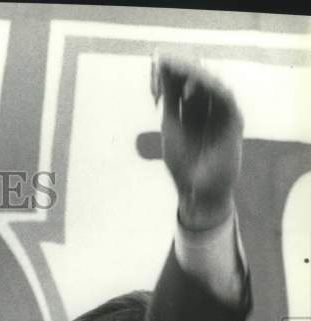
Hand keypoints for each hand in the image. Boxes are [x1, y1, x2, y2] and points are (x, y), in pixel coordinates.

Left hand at [152, 54, 242, 230]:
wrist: (198, 190)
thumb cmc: (182, 162)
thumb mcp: (172, 126)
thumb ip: (170, 101)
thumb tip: (162, 73)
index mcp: (191, 111)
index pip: (183, 84)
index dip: (171, 73)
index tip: (156, 64)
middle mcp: (207, 109)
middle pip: (198, 80)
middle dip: (182, 70)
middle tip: (167, 61)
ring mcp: (222, 114)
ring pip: (213, 86)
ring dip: (197, 76)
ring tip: (181, 70)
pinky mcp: (234, 122)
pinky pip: (226, 99)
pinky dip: (214, 88)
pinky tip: (200, 83)